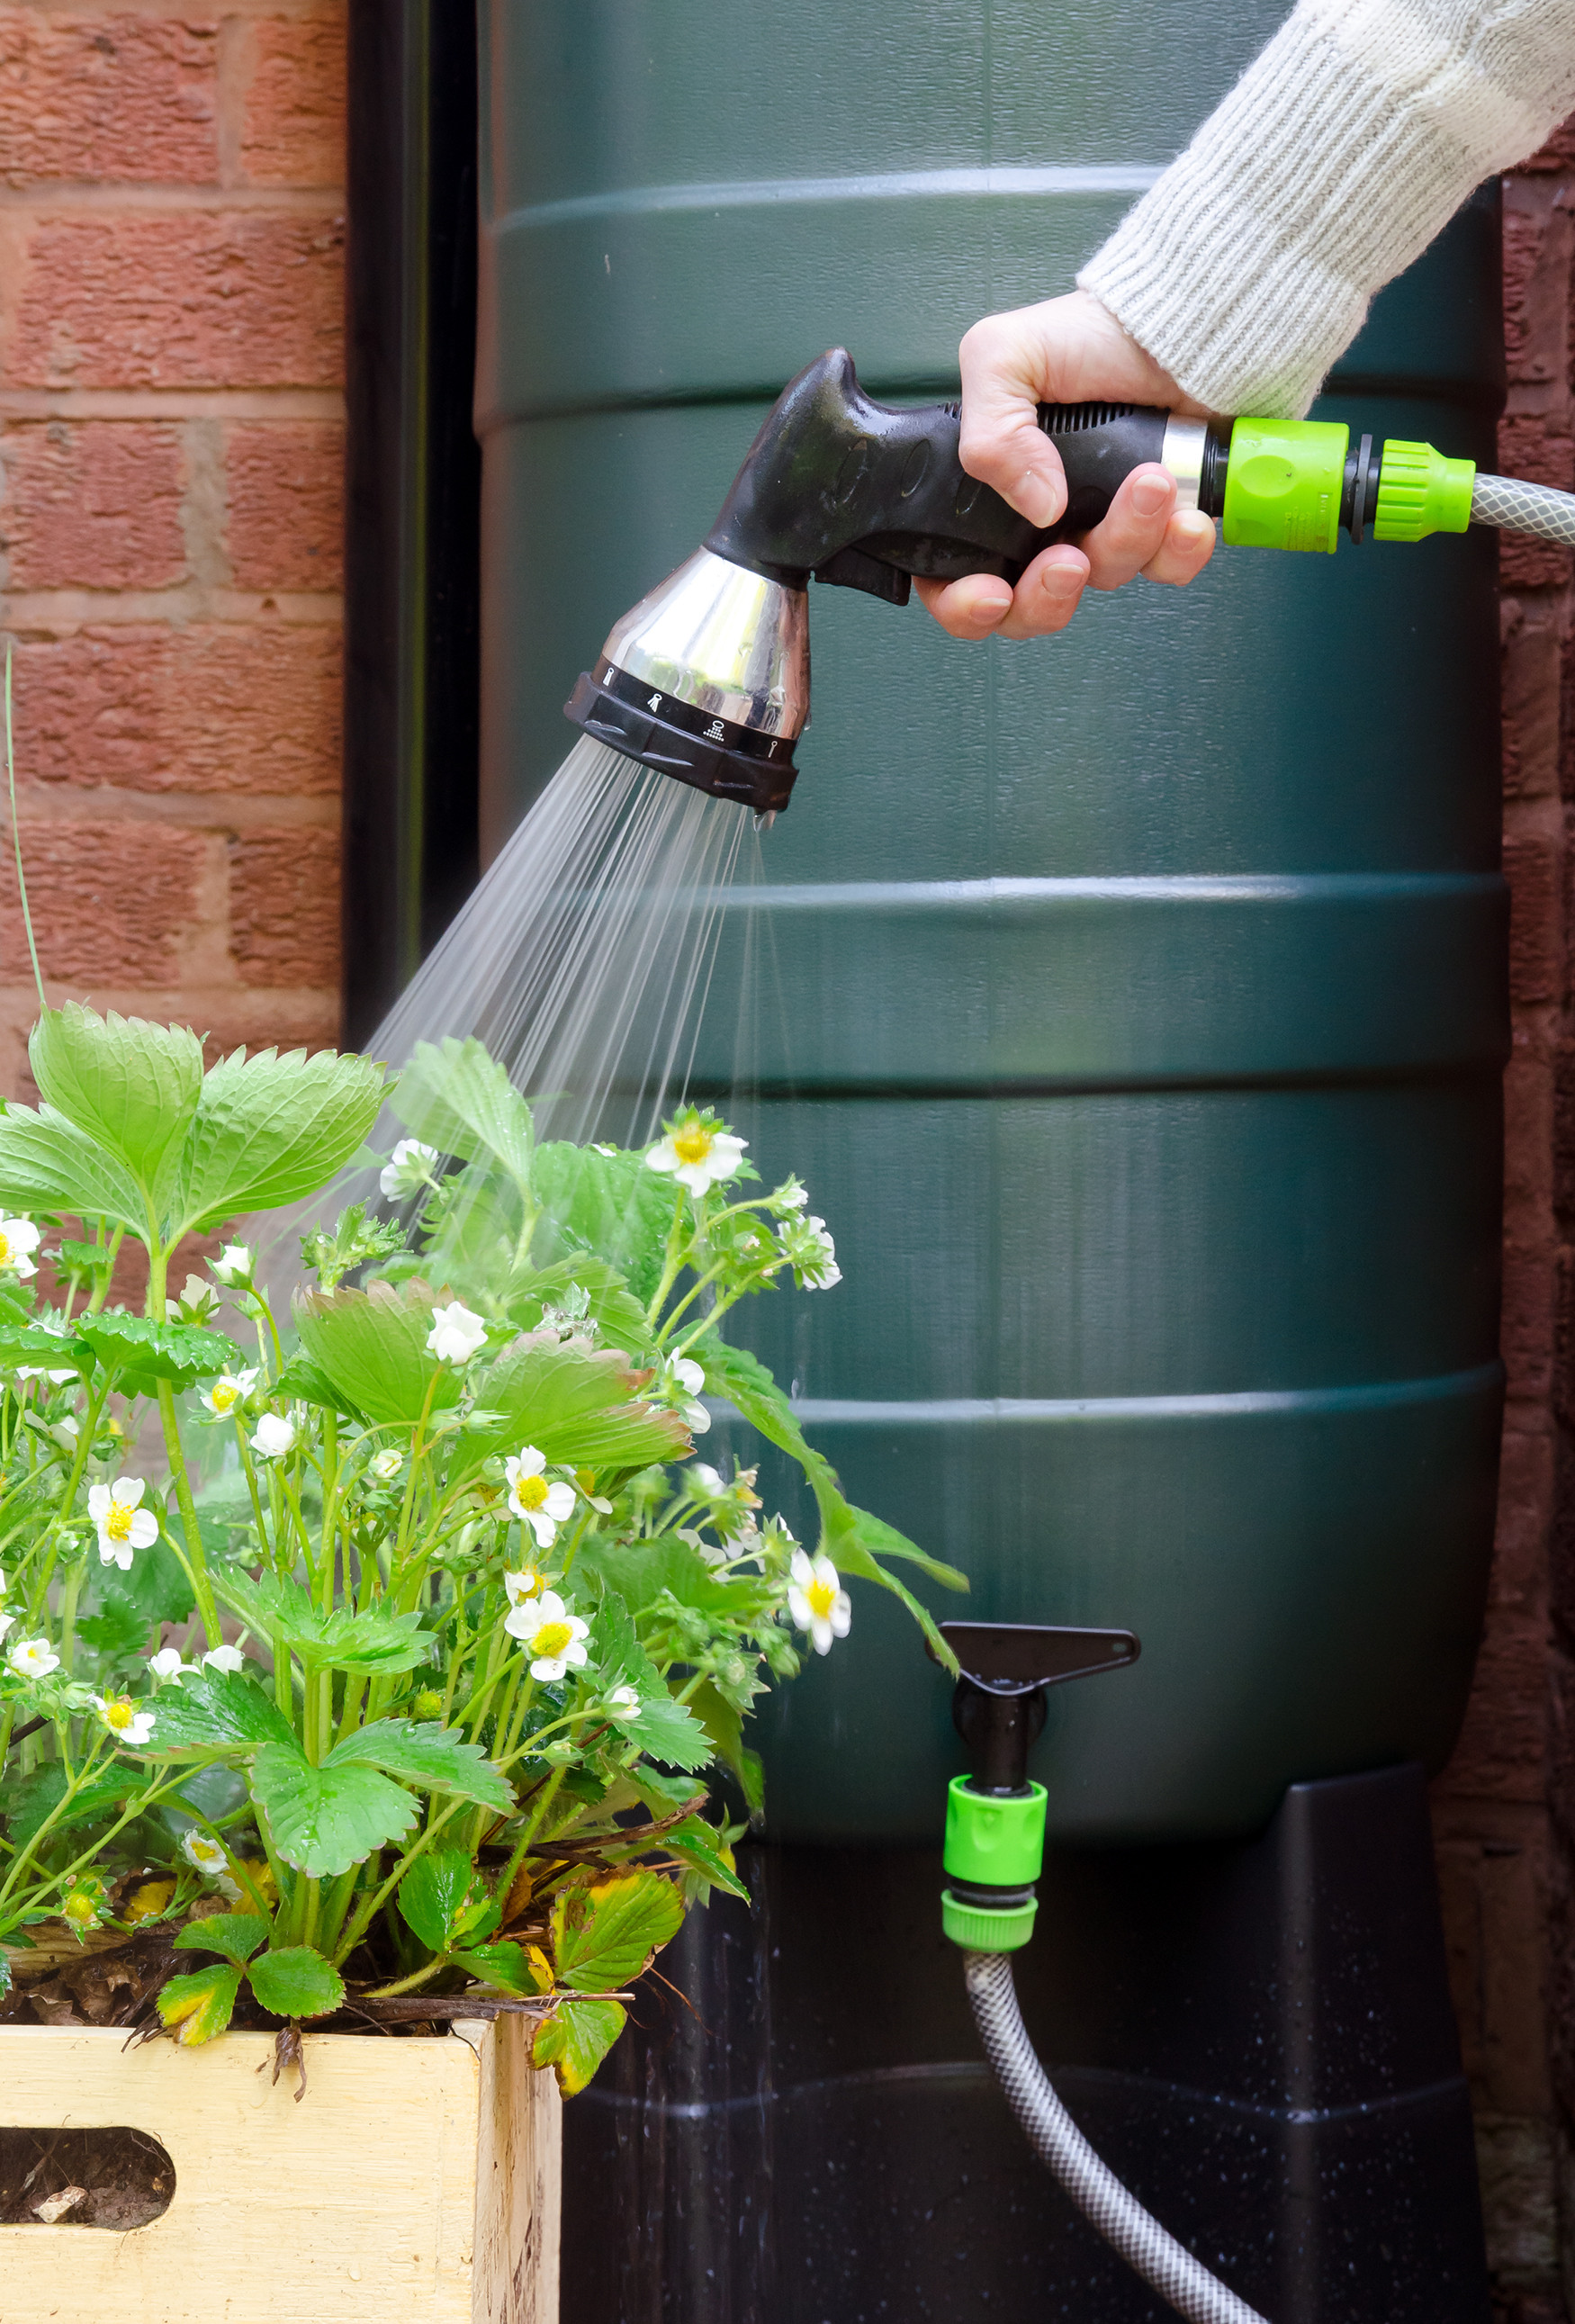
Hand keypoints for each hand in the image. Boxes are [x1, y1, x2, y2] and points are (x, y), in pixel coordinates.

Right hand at [915, 289, 1217, 641]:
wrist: (1180, 326)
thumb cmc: (1091, 334)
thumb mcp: (1003, 356)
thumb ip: (989, 433)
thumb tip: (1034, 504)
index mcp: (991, 490)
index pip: (952, 578)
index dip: (962, 603)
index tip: (991, 592)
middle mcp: (1041, 520)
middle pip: (1028, 607)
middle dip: (1047, 596)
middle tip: (1067, 558)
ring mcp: (1102, 528)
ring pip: (1104, 579)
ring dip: (1127, 539)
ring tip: (1148, 482)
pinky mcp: (1161, 528)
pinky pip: (1166, 569)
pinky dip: (1178, 550)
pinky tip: (1185, 513)